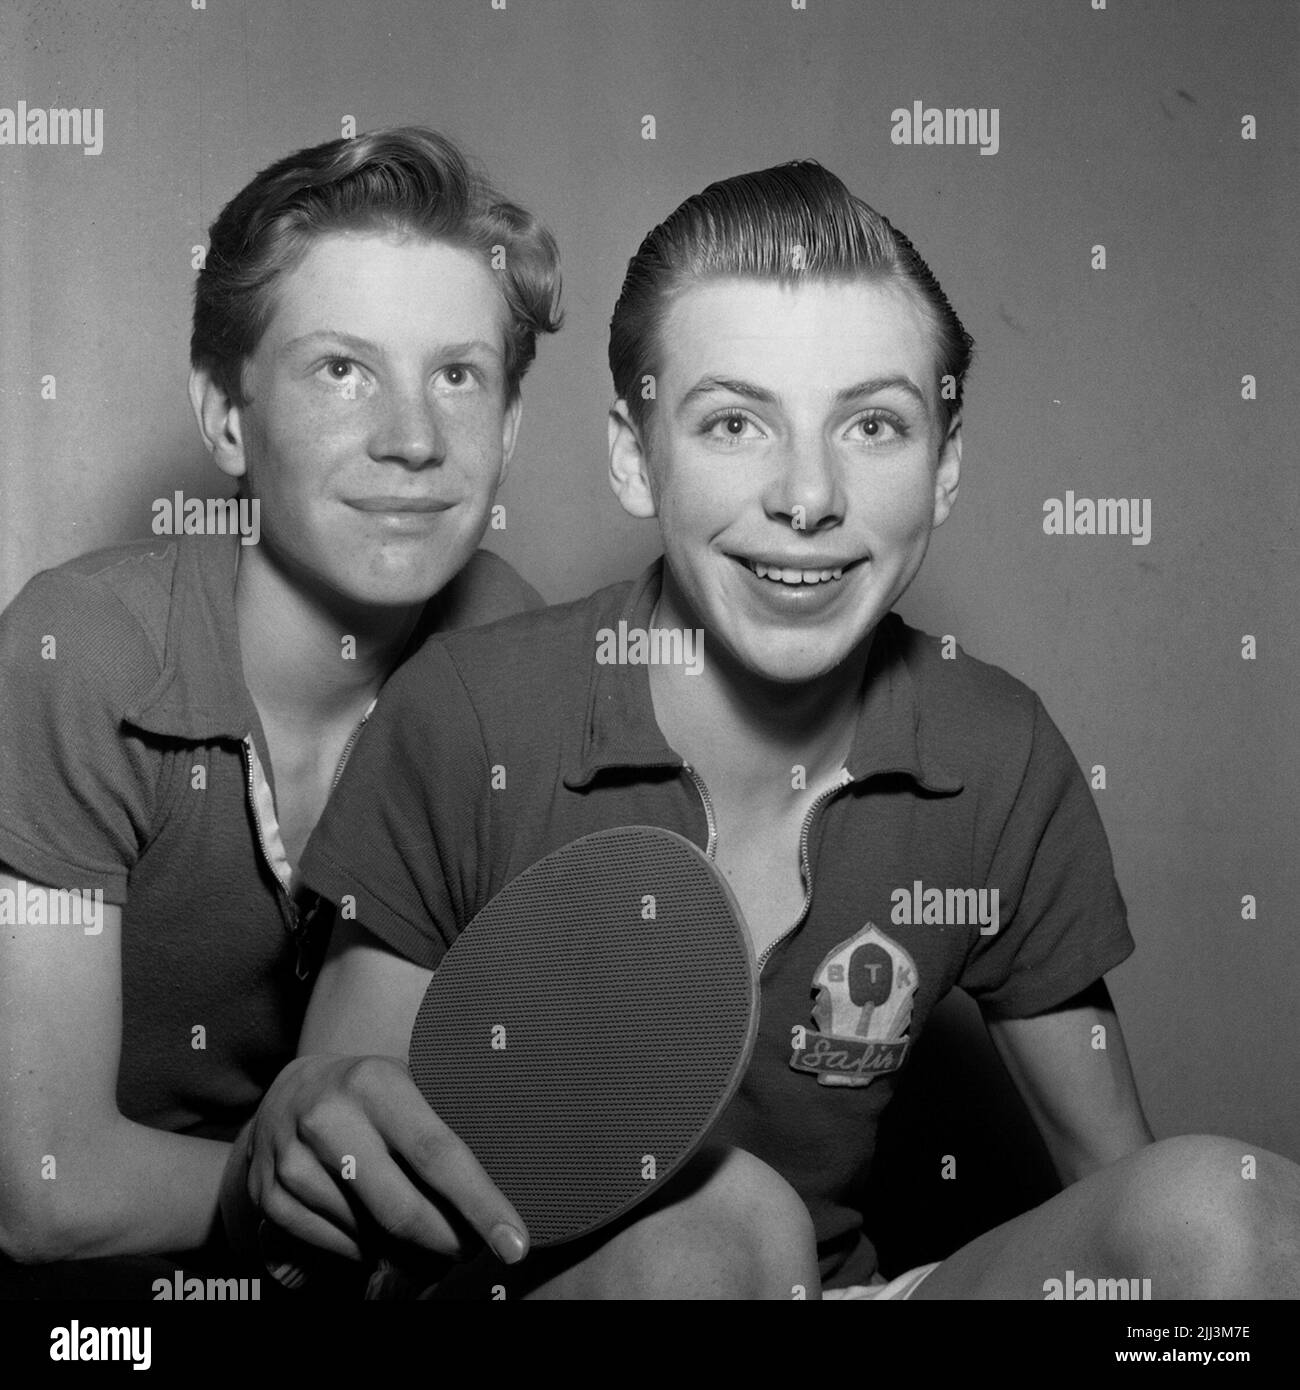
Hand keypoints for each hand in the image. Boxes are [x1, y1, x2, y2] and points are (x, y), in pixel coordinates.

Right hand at [237, 1054, 527, 1266]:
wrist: (288, 1091)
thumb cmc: (371, 1091)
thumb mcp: (410, 1080)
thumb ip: (448, 1116)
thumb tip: (513, 1165)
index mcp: (376, 1082)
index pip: (438, 1154)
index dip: (480, 1204)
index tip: (514, 1243)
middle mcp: (329, 1117)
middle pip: (402, 1210)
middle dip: (447, 1242)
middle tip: (470, 1248)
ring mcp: (293, 1159)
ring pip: (368, 1235)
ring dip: (404, 1248)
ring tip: (420, 1228)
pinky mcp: (270, 1195)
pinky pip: (335, 1246)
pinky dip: (363, 1250)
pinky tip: (373, 1230)